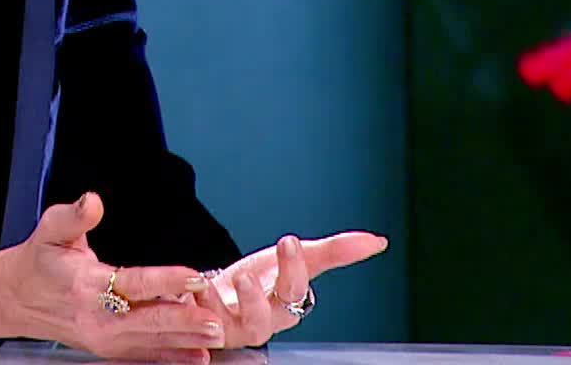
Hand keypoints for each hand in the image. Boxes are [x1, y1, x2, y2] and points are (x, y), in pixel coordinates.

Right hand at [0, 192, 226, 362]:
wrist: (16, 299)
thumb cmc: (39, 261)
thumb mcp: (50, 230)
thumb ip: (73, 216)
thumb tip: (92, 201)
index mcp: (85, 285)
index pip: (132, 283)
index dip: (165, 280)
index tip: (195, 277)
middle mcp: (96, 318)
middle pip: (148, 320)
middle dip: (184, 321)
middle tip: (217, 320)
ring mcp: (103, 339)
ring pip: (151, 342)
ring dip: (185, 340)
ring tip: (216, 336)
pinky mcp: (108, 350)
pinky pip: (145, 356)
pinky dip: (171, 357)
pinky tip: (197, 357)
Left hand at [191, 231, 388, 348]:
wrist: (219, 293)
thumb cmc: (261, 279)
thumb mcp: (294, 259)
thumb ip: (334, 251)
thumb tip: (378, 241)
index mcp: (282, 304)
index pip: (293, 292)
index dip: (293, 270)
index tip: (289, 241)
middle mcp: (256, 322)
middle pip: (262, 323)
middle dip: (255, 301)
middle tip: (247, 275)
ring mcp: (227, 327)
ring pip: (225, 329)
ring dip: (221, 306)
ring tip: (213, 282)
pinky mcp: (199, 326)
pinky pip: (193, 324)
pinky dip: (192, 304)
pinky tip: (192, 286)